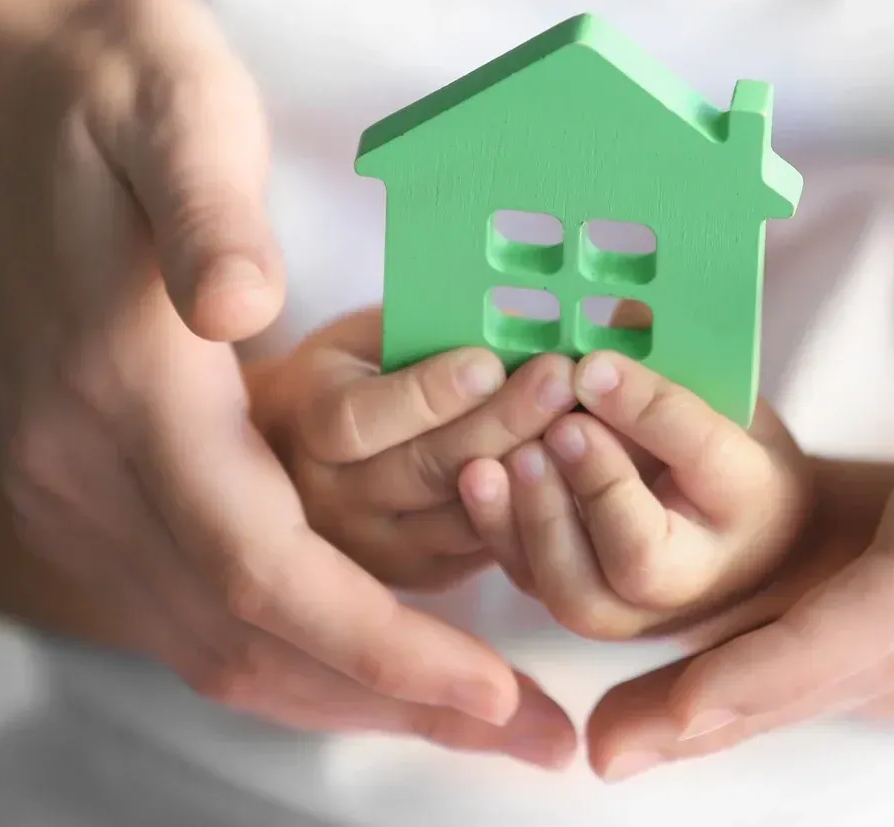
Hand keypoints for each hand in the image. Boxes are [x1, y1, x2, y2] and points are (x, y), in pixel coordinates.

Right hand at [0, 0, 572, 761]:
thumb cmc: (97, 88)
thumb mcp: (167, 101)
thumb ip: (206, 209)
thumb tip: (244, 305)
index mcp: (123, 392)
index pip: (263, 569)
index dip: (382, 644)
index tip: (496, 690)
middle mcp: (80, 467)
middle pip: (246, 642)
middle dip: (397, 701)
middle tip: (531, 739)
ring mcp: (67, 484)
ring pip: (210, 645)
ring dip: (346, 694)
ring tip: (473, 718)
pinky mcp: (75, 480)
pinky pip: (184, 610)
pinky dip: (287, 651)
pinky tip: (363, 650)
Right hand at [249, 308, 577, 590]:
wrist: (309, 455)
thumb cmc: (355, 375)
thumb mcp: (365, 336)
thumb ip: (420, 332)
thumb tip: (509, 317)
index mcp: (310, 421)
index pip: (361, 419)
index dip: (428, 394)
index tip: (489, 361)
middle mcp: (332, 497)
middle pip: (425, 469)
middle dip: (501, 421)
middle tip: (563, 379)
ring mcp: (376, 547)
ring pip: (464, 514)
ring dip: (531, 467)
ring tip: (583, 420)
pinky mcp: (421, 576)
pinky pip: (485, 545)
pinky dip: (535, 504)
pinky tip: (576, 464)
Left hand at [458, 351, 811, 640]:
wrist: (737, 542)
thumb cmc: (725, 450)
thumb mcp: (724, 398)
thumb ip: (672, 367)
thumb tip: (615, 313)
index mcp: (751, 499)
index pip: (704, 455)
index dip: (649, 411)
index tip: (596, 367)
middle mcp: (695, 574)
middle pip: (641, 557)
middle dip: (593, 486)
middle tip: (557, 426)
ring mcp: (633, 608)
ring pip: (576, 591)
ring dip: (535, 517)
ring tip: (511, 453)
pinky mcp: (579, 606)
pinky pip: (532, 582)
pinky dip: (498, 531)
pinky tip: (477, 475)